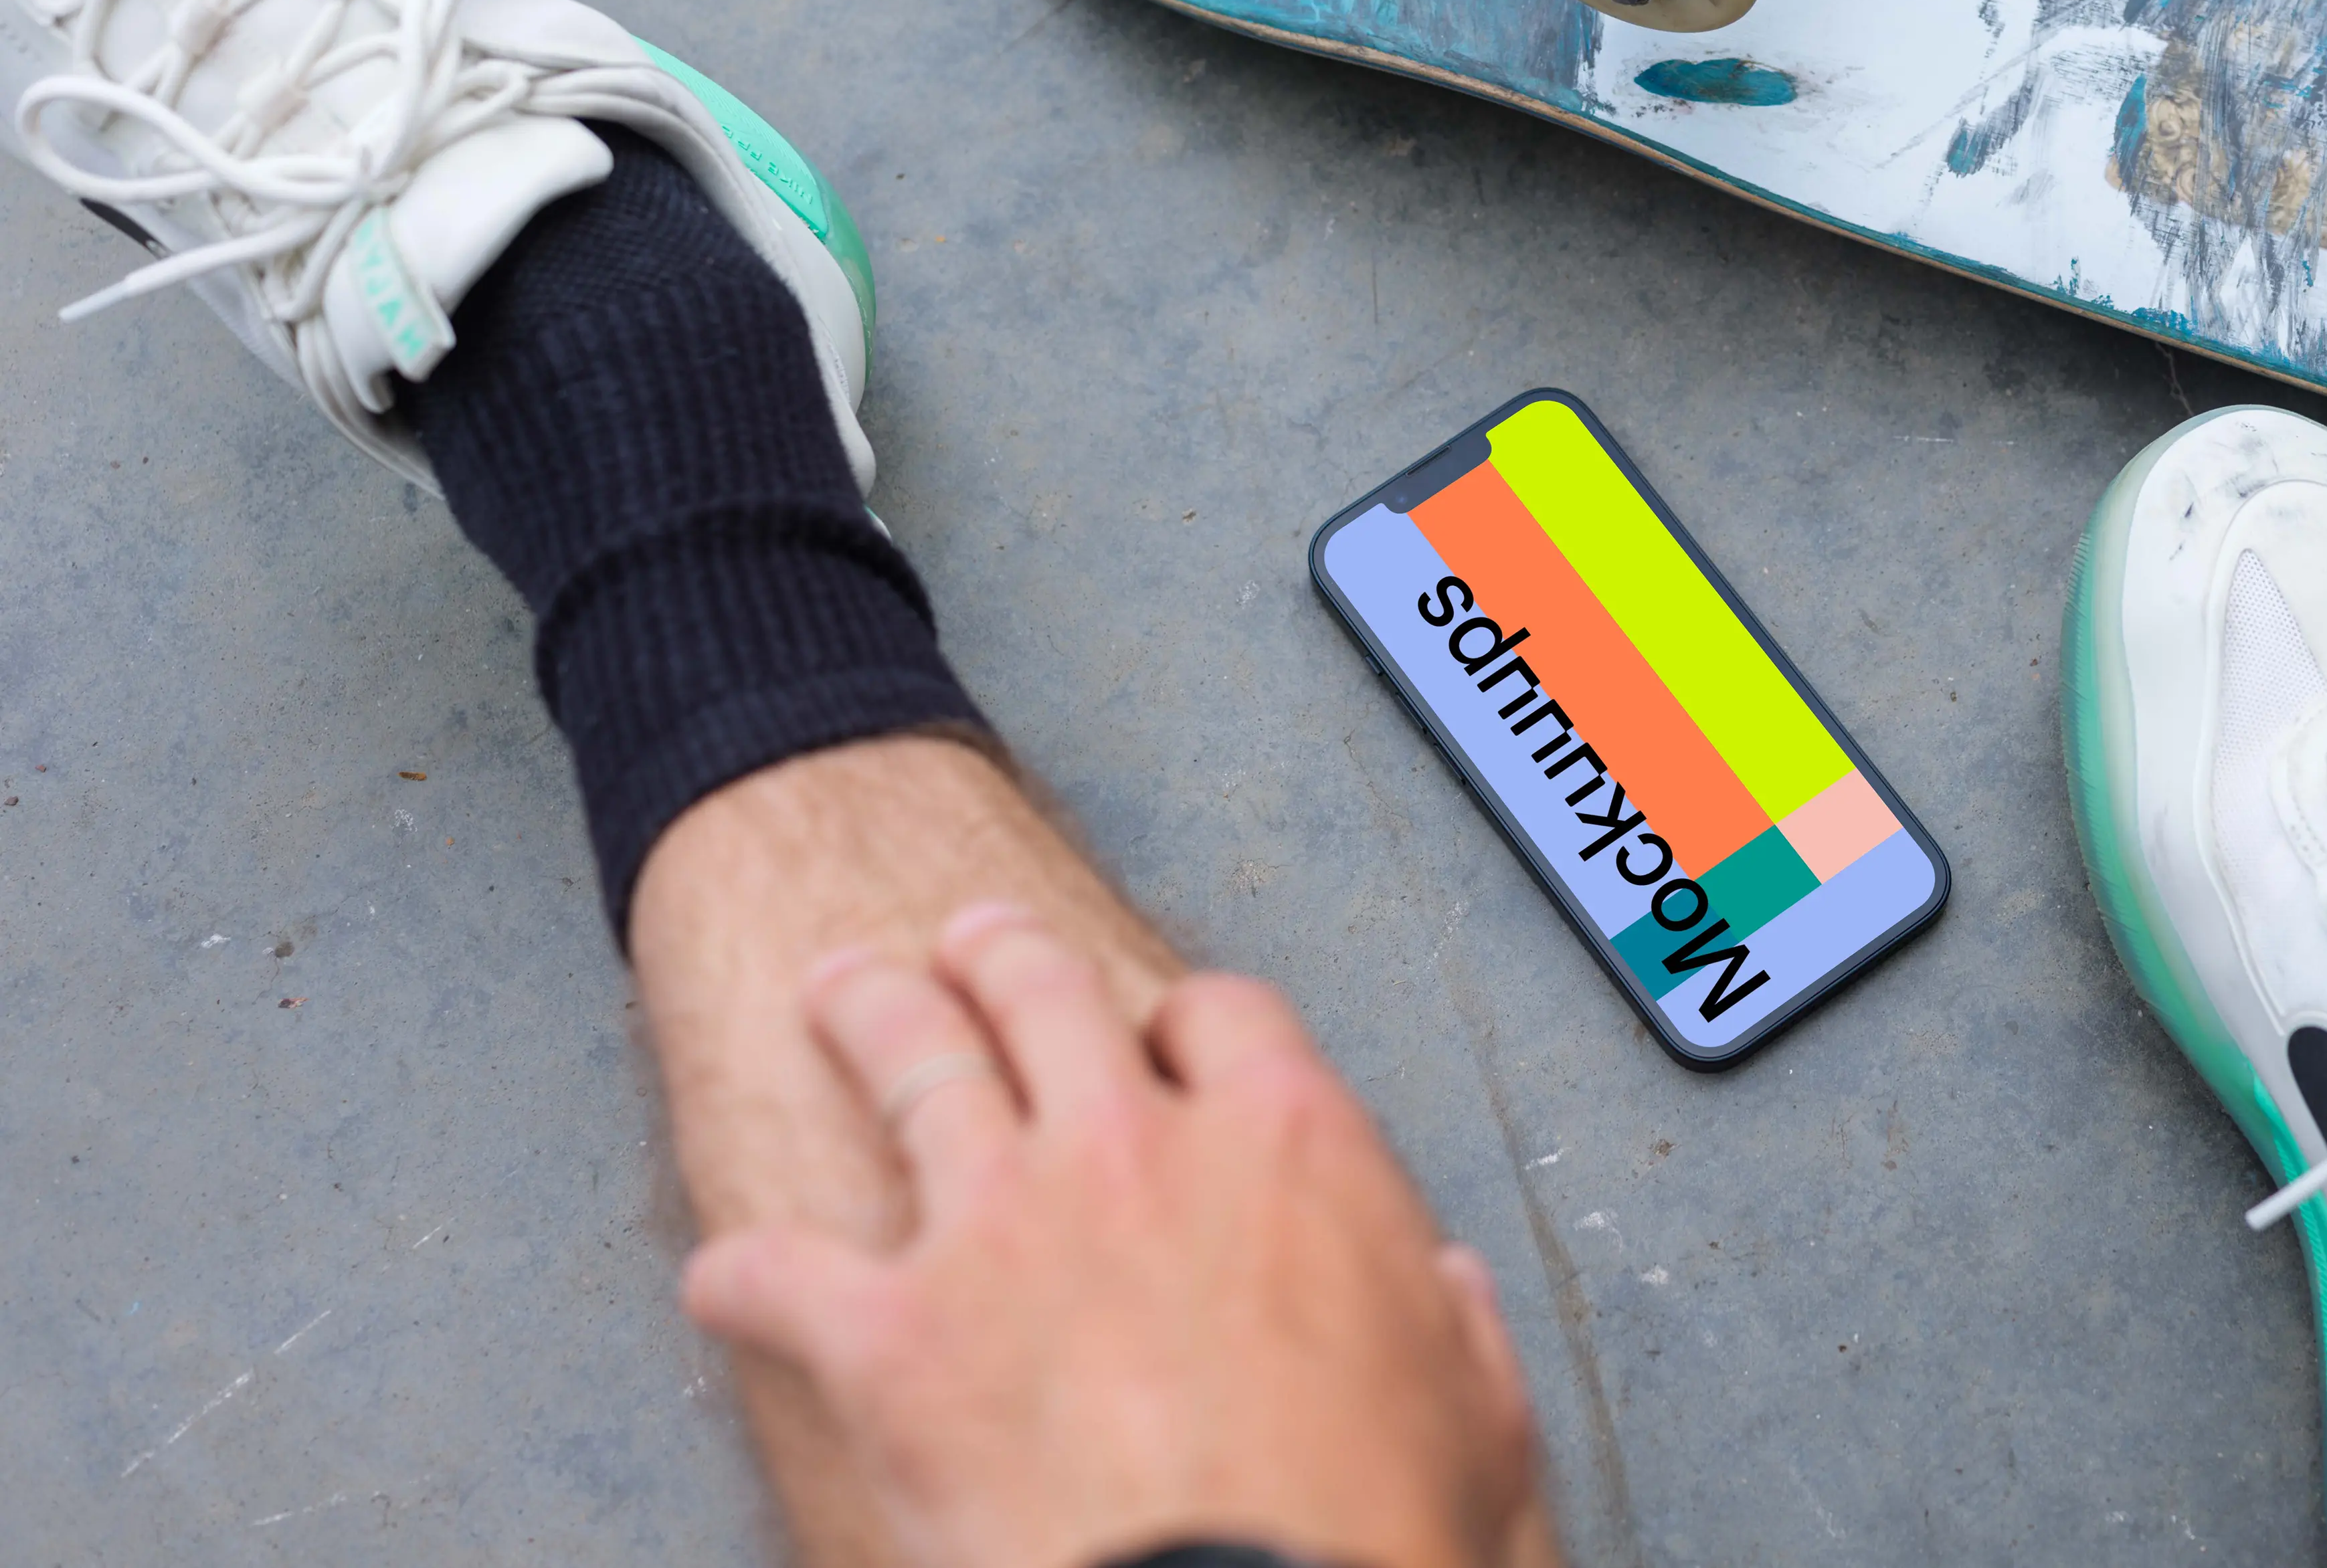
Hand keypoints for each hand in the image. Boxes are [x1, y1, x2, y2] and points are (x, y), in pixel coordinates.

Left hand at [682, 903, 1551, 1567]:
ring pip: (914, 1062)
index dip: (1185, 1017)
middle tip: (972, 943)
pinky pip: (785, 1274)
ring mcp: (1005, 1228)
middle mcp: (1139, 1150)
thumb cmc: (1369, 1538)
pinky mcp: (896, 1339)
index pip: (1222, 1016)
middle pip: (1047, 994)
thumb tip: (1443, 1291)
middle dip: (1001, 956)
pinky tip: (720, 1279)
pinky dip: (744, 1276)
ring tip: (840, 991)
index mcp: (1289, 1152)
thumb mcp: (1480, 1416)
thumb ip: (1452, 1327)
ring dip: (868, 1015)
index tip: (1163, 1030)